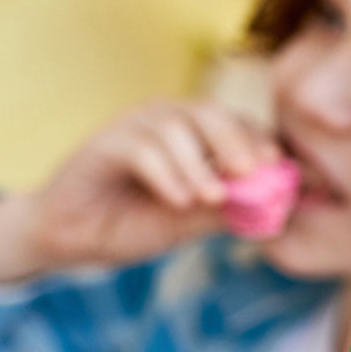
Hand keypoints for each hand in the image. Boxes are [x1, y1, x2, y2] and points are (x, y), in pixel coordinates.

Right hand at [0, 99, 280, 280]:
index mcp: (192, 134)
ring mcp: (132, 127)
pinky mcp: (102, 143)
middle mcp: (164, 121)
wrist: (73, 238)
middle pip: (208, 112)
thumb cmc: (134, 223)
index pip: (234, 122)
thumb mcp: (190, 222)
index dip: (258, 138)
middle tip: (251, 170)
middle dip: (235, 140)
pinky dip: (166, 173)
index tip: (277, 162)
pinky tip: (179, 200)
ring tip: (212, 197)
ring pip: (174, 126)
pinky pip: (140, 148)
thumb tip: (277, 205)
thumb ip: (228, 210)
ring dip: (198, 163)